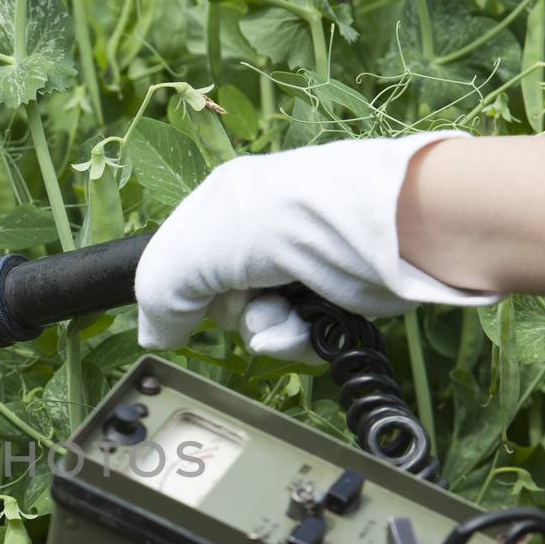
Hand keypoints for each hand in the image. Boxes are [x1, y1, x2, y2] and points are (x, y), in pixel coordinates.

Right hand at [135, 133, 500, 357]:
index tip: (183, 314)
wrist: (388, 229)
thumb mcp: (192, 253)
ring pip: (259, 322)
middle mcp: (261, 231)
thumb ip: (159, 293)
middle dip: (232, 314)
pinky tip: (309, 329)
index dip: (180, 293)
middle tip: (249, 304)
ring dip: (266, 331)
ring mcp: (301, 262)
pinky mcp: (336, 291)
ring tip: (287, 320)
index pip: (181, 261)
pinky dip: (300, 338)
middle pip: (219, 300)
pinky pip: (300, 332)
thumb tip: (156, 336)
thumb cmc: (283, 224)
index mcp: (224, 204)